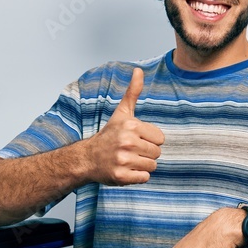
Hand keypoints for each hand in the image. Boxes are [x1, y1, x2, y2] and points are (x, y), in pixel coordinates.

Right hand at [86, 68, 164, 184]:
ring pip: (152, 166)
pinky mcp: (121, 176)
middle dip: (146, 153)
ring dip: (142, 165)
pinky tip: (126, 169)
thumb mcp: (122, 112)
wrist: (87, 158)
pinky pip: (144, 178)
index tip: (135, 139)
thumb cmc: (109, 135)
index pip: (160, 138)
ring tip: (128, 159)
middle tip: (130, 151)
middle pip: (157, 153)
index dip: (150, 140)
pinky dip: (137, 176)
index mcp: (131, 126)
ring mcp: (123, 160)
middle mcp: (127, 142)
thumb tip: (139, 70)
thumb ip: (133, 92)